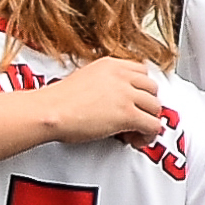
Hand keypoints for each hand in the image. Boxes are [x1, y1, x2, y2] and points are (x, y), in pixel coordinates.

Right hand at [42, 57, 166, 142]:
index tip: (136, 101)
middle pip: (152, 89)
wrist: (49, 111)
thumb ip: (102, 84)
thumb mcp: (83, 79)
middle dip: (146, 105)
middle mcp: (121, 76)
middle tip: (136, 118)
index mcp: (110, 64)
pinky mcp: (128, 114)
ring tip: (135, 132)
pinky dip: (148, 136)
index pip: (142, 71)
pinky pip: (153, 125)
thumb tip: (109, 100)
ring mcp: (126, 94)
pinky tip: (136, 140)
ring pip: (155, 107)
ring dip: (148, 121)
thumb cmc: (57, 101)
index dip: (141, 90)